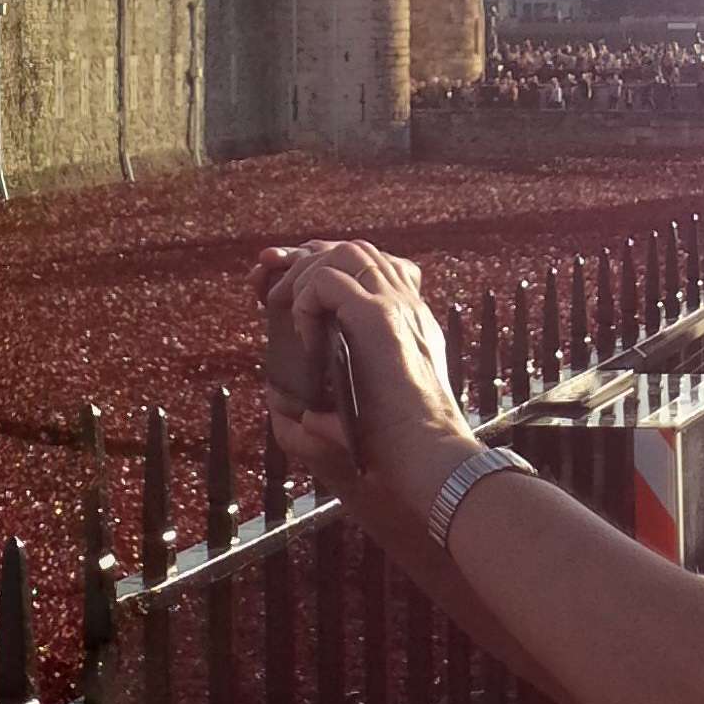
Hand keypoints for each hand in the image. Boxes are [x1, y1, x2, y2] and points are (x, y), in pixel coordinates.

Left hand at [251, 240, 486, 496]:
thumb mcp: (360, 414)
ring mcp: (397, 307)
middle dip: (308, 257)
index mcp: (408, 323)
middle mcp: (407, 307)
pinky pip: (326, 281)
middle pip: (355, 249)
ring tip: (288, 313)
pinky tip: (305, 337)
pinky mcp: (380, 317)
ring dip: (304, 274)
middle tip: (276, 287)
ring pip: (343, 253)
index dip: (328, 268)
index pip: (372, 268)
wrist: (426, 454)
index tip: (291, 294)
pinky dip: (304, 300)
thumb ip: (333, 406)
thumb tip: (298, 411)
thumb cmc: (396, 446)